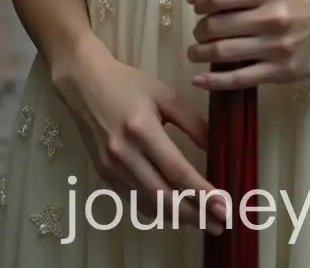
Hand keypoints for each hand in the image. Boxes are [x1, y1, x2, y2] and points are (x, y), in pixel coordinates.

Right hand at [51, 39, 226, 233]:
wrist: (85, 84)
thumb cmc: (128, 83)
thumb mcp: (165, 95)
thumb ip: (192, 122)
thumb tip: (214, 147)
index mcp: (142, 130)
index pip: (178, 171)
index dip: (203, 192)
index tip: (224, 206)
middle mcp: (125, 154)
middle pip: (164, 197)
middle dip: (195, 214)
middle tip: (220, 224)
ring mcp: (112, 168)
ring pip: (149, 205)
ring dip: (178, 217)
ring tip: (203, 220)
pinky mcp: (105, 175)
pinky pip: (134, 201)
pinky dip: (157, 210)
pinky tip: (174, 211)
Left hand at [186, 0, 309, 90]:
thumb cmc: (297, 4)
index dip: (200, 4)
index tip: (196, 9)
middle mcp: (272, 17)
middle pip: (217, 26)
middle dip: (199, 31)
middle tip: (198, 34)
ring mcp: (276, 47)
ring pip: (224, 52)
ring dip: (200, 54)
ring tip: (195, 53)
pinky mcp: (281, 72)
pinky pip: (239, 79)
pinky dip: (214, 81)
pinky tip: (199, 80)